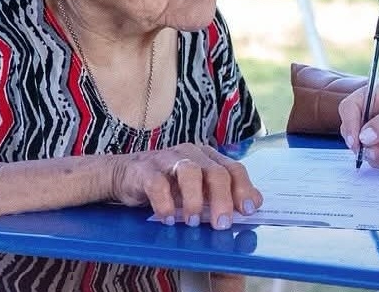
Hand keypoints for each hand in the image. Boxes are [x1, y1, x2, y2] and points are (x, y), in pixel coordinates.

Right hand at [108, 143, 262, 229]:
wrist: (125, 174)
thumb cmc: (168, 184)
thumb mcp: (198, 189)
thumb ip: (221, 194)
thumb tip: (253, 206)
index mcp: (208, 157)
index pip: (233, 168)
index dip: (243, 188)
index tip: (248, 209)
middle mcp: (192, 154)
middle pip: (215, 172)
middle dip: (222, 199)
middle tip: (222, 223)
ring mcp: (168, 159)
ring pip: (189, 173)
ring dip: (194, 200)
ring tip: (192, 221)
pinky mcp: (145, 170)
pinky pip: (157, 184)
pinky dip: (164, 203)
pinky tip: (167, 218)